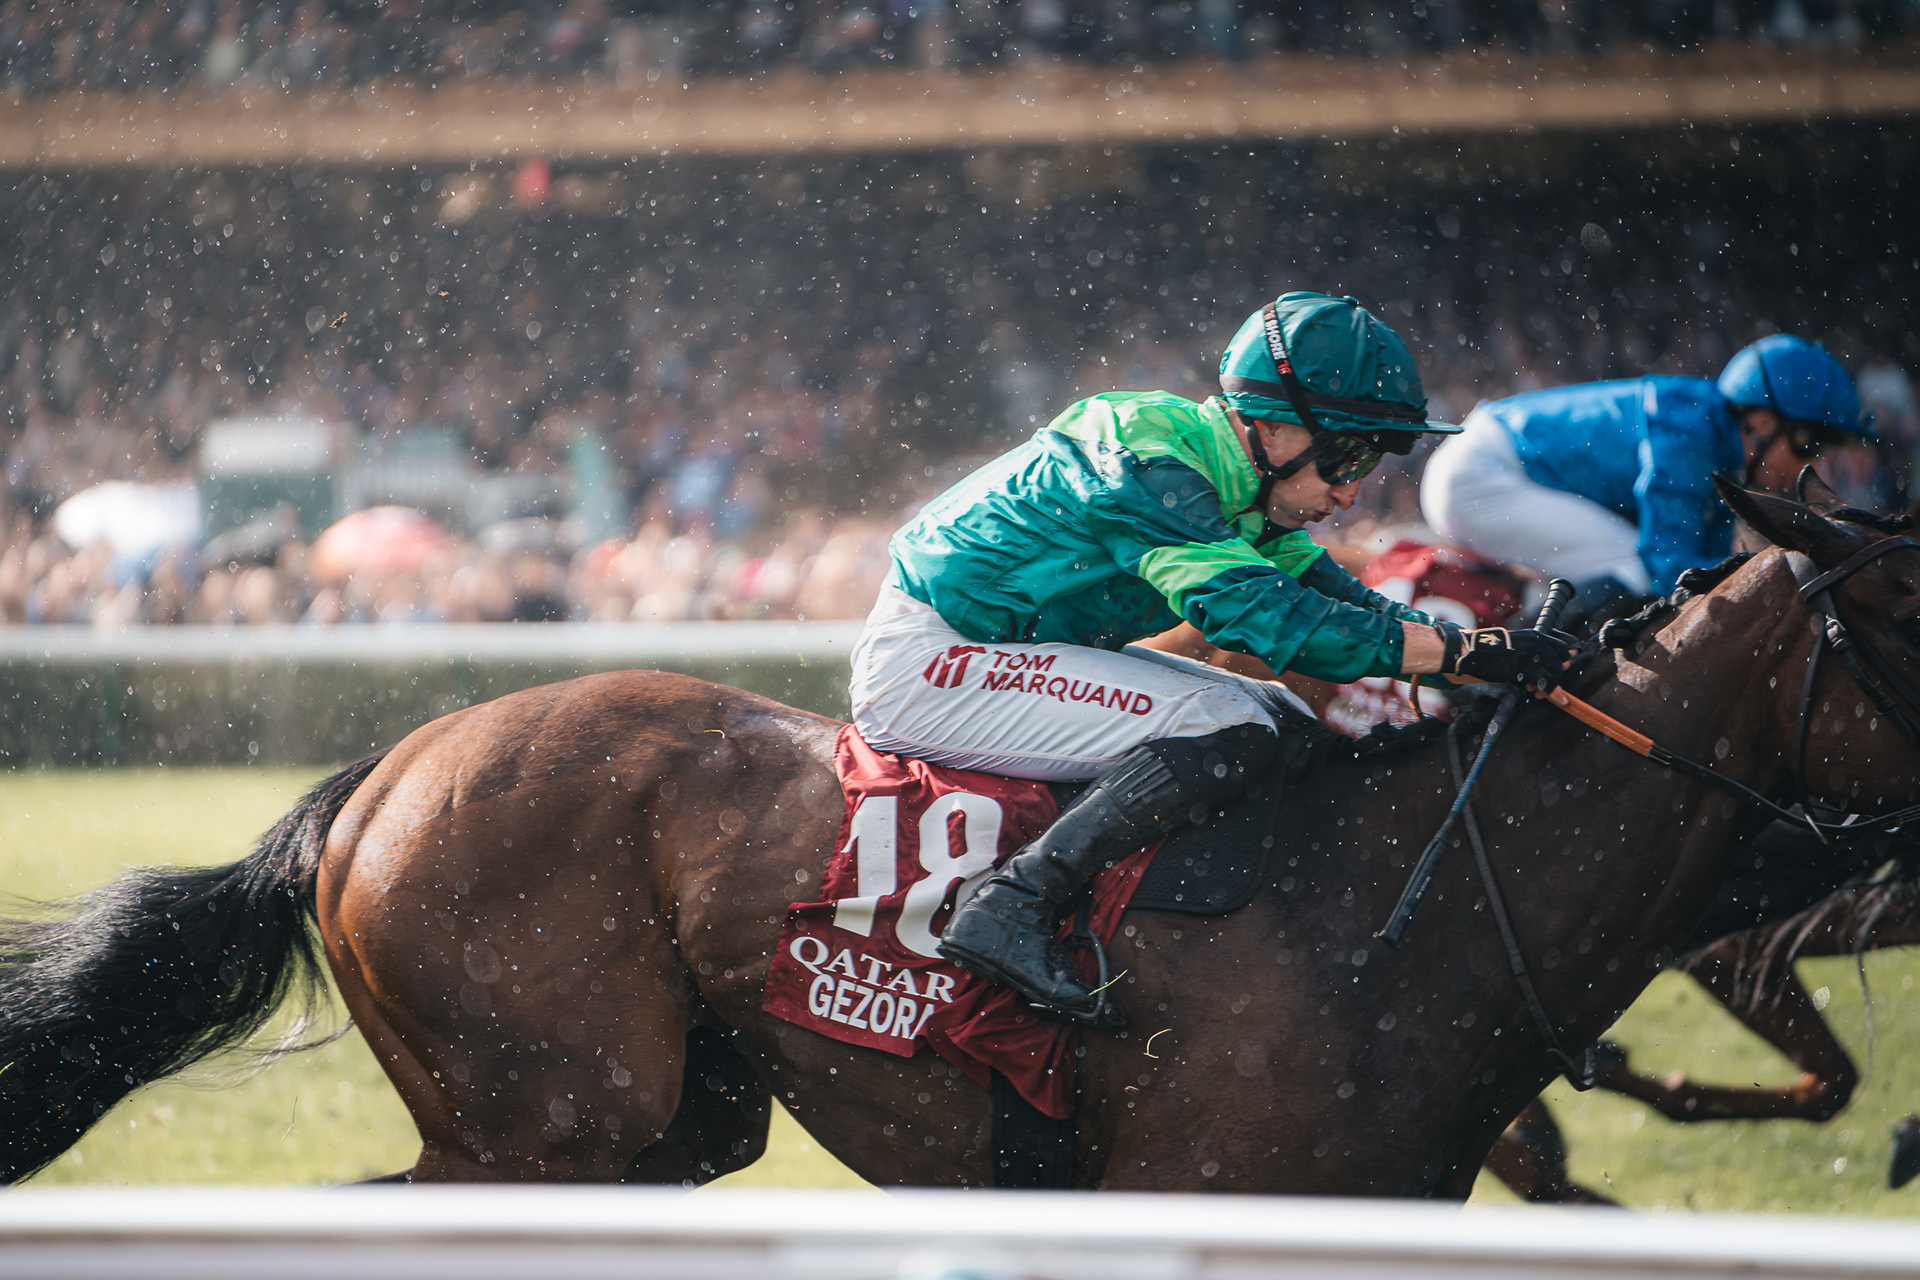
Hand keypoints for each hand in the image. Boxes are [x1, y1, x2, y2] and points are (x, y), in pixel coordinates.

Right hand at [1438, 624, 1576, 689]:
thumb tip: (1538, 670)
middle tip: (1542, 687)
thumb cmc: (1489, 652)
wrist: (1473, 652)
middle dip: (1556, 676)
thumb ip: (1527, 653)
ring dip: (1552, 686)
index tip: (1565, 667)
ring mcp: (1532, 654)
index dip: (1565, 659)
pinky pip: (1546, 681)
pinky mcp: (1526, 666)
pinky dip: (1555, 692)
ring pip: (1554, 672)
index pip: (1561, 647)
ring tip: (1537, 693)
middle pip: (1559, 662)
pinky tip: (1560, 700)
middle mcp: (1537, 642)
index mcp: (1535, 636)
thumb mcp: (1512, 647)